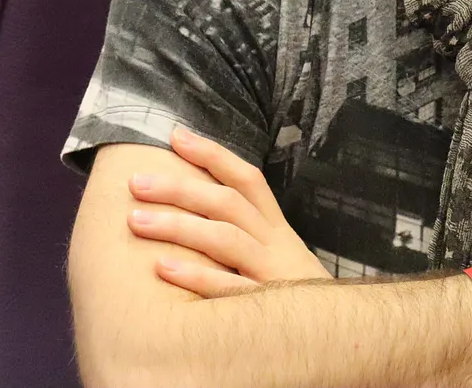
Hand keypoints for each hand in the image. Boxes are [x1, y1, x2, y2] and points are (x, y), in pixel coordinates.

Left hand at [126, 127, 330, 297]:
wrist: (335, 335)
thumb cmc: (294, 293)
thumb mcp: (280, 255)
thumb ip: (248, 232)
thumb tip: (198, 204)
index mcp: (276, 228)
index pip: (247, 180)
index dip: (213, 155)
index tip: (176, 136)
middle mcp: (275, 244)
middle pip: (227, 203)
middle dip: (180, 188)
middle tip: (136, 182)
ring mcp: (271, 274)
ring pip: (225, 238)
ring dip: (178, 226)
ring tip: (136, 220)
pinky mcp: (266, 308)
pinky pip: (229, 289)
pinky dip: (196, 276)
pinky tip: (162, 268)